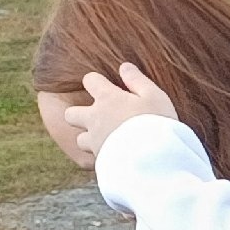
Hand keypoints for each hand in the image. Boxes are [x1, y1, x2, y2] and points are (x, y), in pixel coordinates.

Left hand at [63, 63, 178, 160]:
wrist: (155, 159)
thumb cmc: (158, 124)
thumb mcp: (155, 97)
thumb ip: (138, 80)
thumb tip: (124, 67)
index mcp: (107, 98)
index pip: (90, 80)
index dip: (97, 82)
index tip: (107, 87)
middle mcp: (94, 118)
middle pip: (71, 114)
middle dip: (79, 114)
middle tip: (98, 118)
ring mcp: (95, 141)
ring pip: (80, 140)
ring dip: (89, 139)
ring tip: (106, 142)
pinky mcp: (101, 161)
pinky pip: (94, 159)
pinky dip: (102, 157)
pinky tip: (116, 158)